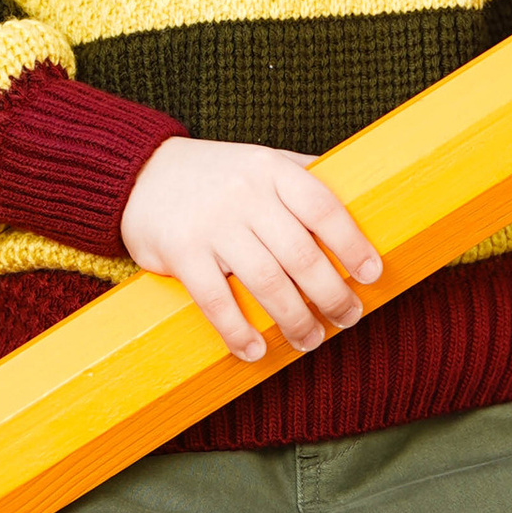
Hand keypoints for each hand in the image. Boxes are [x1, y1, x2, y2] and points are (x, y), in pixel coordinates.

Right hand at [120, 138, 383, 364]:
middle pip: (299, 252)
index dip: (352, 243)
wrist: (140, 173)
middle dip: (330, 293)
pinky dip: (238, 330)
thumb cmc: (216, 175)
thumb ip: (302, 176)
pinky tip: (255, 350)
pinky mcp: (181, 251)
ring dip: (294, 318)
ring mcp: (212, 224)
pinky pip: (215, 299)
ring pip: (265, 280)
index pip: (322, 207)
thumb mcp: (261, 162)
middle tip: (347, 318)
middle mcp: (245, 194)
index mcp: (271, 170)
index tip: (371, 274)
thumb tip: (362, 194)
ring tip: (310, 340)